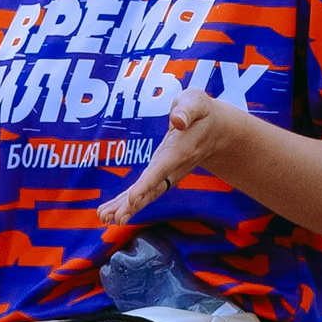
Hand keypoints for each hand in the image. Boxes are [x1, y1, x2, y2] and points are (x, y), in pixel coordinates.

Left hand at [100, 90, 263, 230]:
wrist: (216, 130)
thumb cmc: (202, 112)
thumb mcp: (196, 102)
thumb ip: (187, 109)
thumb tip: (177, 120)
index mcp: (182, 150)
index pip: (162, 168)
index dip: (147, 183)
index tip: (132, 198)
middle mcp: (175, 167)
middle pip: (153, 189)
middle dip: (134, 204)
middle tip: (116, 219)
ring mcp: (168, 174)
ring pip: (147, 195)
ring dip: (127, 208)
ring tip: (105, 219)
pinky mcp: (161, 176)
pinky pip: (145, 192)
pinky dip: (127, 203)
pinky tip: (110, 213)